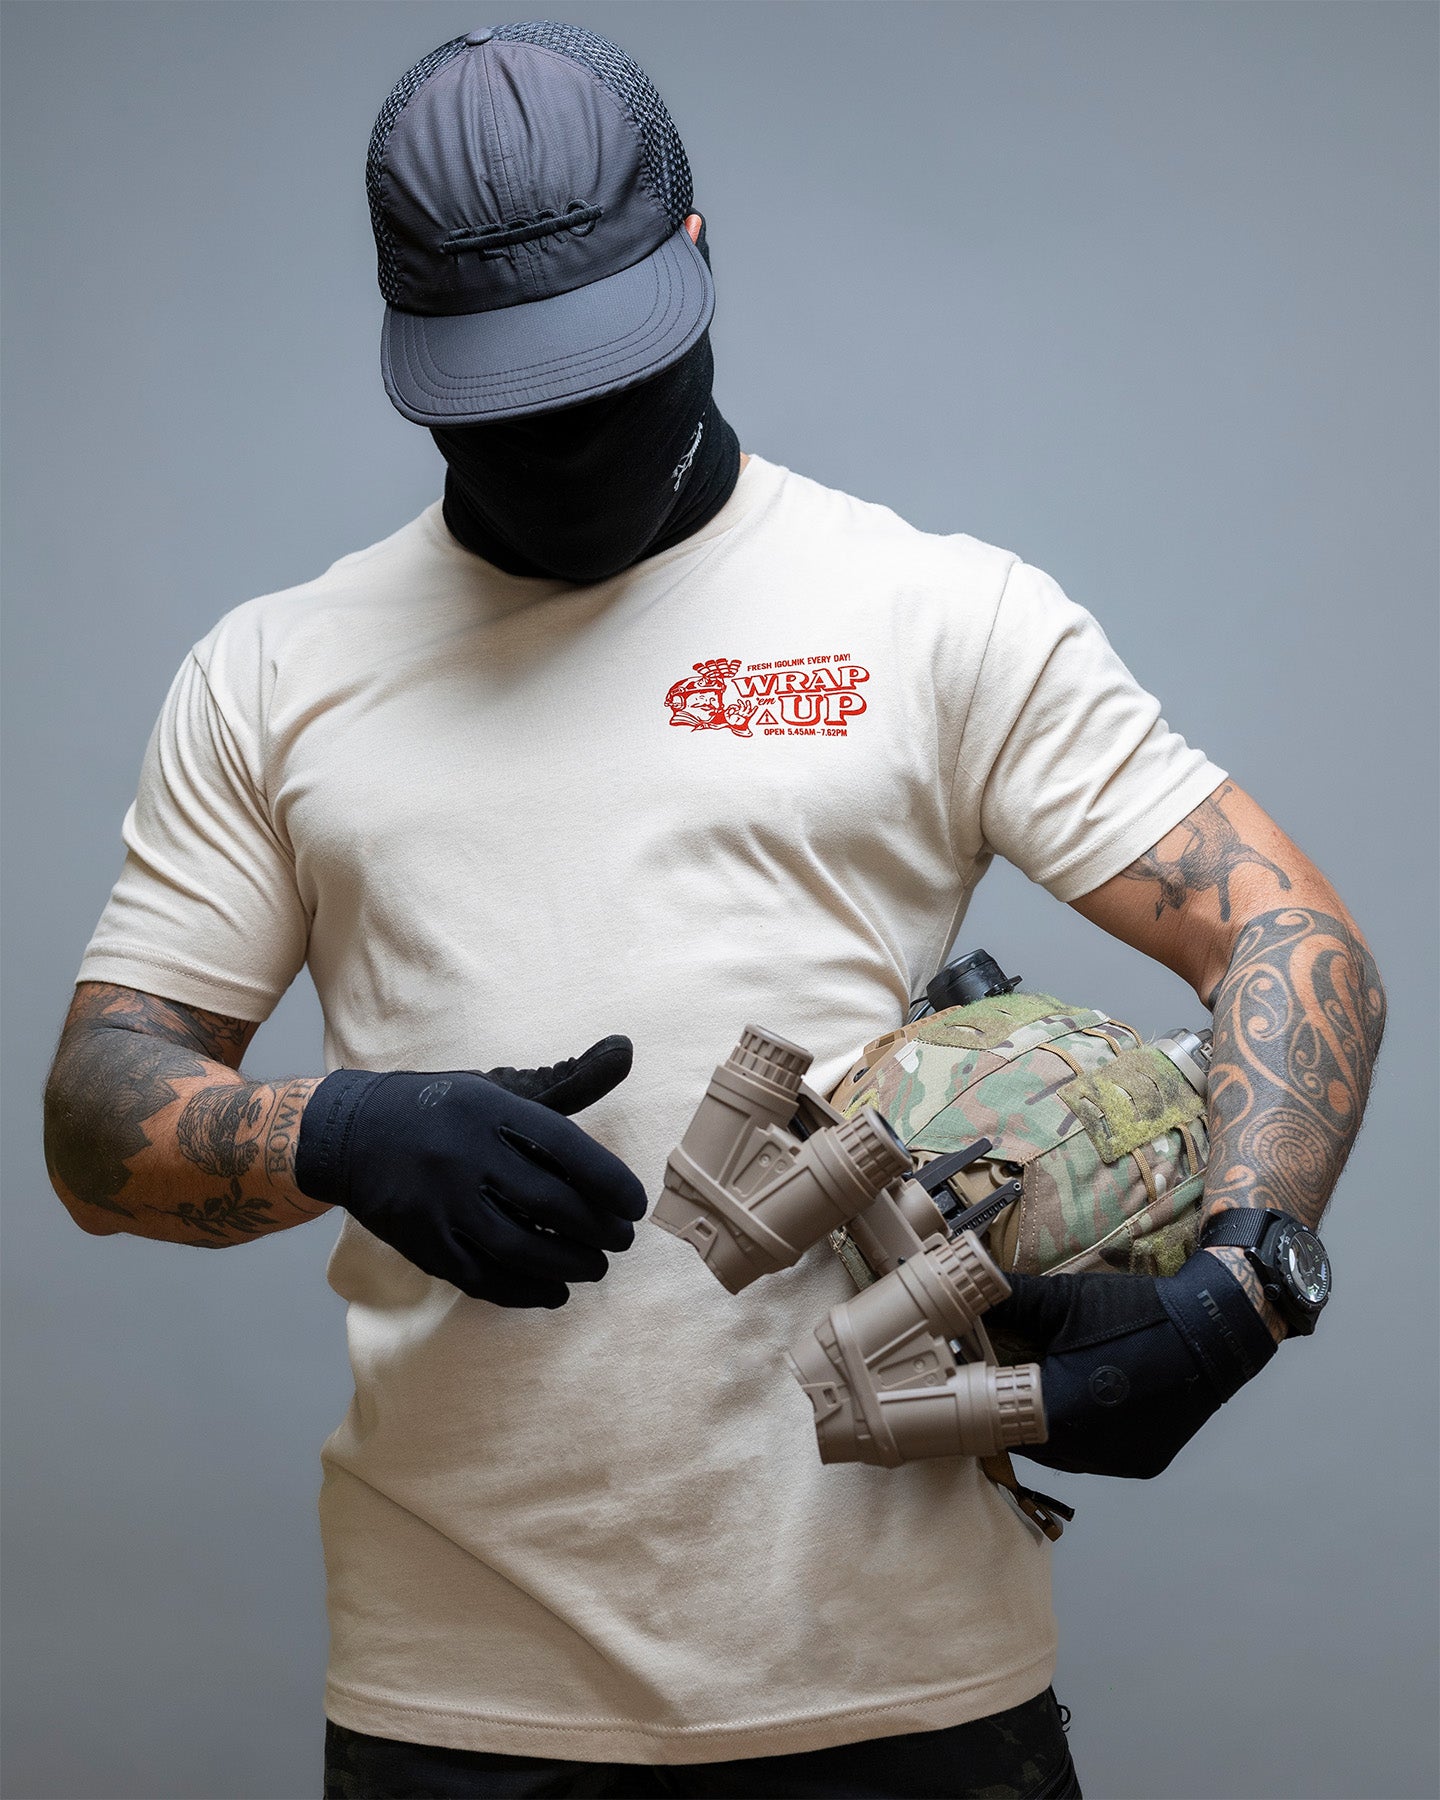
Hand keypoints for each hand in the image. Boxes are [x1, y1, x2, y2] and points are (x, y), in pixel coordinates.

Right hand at [294, 1037, 645, 1307]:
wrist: (351, 1135)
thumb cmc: (443, 1110)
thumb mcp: (498, 1087)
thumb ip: (567, 1080)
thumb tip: (628, 1049)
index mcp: (490, 1111)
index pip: (566, 1148)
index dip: (609, 1182)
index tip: (636, 1205)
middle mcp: (466, 1156)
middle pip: (548, 1204)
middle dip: (598, 1230)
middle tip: (623, 1240)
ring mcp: (441, 1203)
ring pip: (518, 1249)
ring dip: (568, 1265)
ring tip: (595, 1267)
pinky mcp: (423, 1242)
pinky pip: (482, 1277)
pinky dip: (524, 1291)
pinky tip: (554, 1292)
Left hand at [985, 1252, 1277, 1478]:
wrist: (1213, 1330)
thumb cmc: (1134, 1313)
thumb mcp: (1064, 1300)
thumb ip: (1010, 1301)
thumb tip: (967, 1291)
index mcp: (1059, 1415)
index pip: (1001, 1424)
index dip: (987, 1404)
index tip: (980, 1383)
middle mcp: (1089, 1452)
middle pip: (1032, 1443)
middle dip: (1018, 1416)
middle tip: (1011, 1384)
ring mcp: (1119, 1462)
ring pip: (1066, 1454)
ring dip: (1052, 1429)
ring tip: (1049, 1391)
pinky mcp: (1144, 1464)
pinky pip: (1099, 1456)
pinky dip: (1087, 1435)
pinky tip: (1089, 1403)